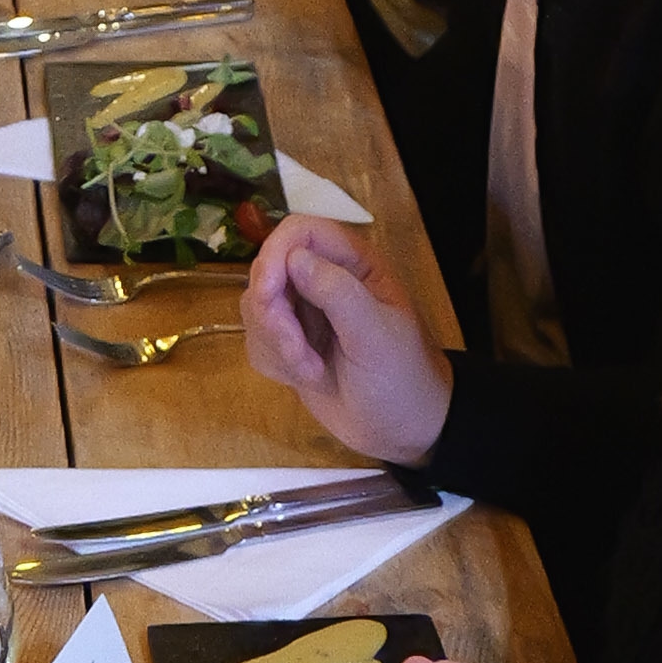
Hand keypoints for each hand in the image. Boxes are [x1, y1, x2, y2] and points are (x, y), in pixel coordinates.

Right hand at [239, 218, 454, 462]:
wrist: (404, 431)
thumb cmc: (402, 379)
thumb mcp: (376, 337)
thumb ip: (339, 294)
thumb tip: (295, 259)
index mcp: (354, 264)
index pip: (300, 231)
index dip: (276, 254)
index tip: (267, 294)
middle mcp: (325, 279)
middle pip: (269, 270)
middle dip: (274, 316)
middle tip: (298, 353)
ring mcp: (305, 313)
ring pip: (257, 308)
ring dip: (277, 344)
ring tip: (312, 371)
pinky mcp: (290, 344)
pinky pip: (258, 340)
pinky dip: (275, 362)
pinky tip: (307, 378)